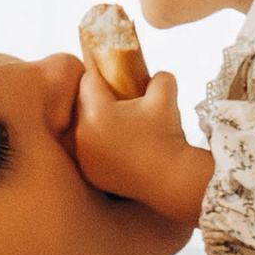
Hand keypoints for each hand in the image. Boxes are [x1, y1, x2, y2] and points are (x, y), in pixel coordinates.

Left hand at [71, 65, 213, 224]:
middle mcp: (83, 134)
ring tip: (120, 126)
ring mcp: (84, 157)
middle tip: (120, 102)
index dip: (101, 75)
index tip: (113, 77)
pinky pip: (88, 152)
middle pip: (83, 105)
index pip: (88, 80)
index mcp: (97, 111)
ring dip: (97, 124)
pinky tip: (119, 147)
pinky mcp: (90, 174)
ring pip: (84, 129)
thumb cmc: (167, 137)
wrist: (171, 179)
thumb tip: (155, 77)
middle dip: (99, 100)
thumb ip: (159, 78)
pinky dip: (99, 147)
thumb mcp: (166, 98)